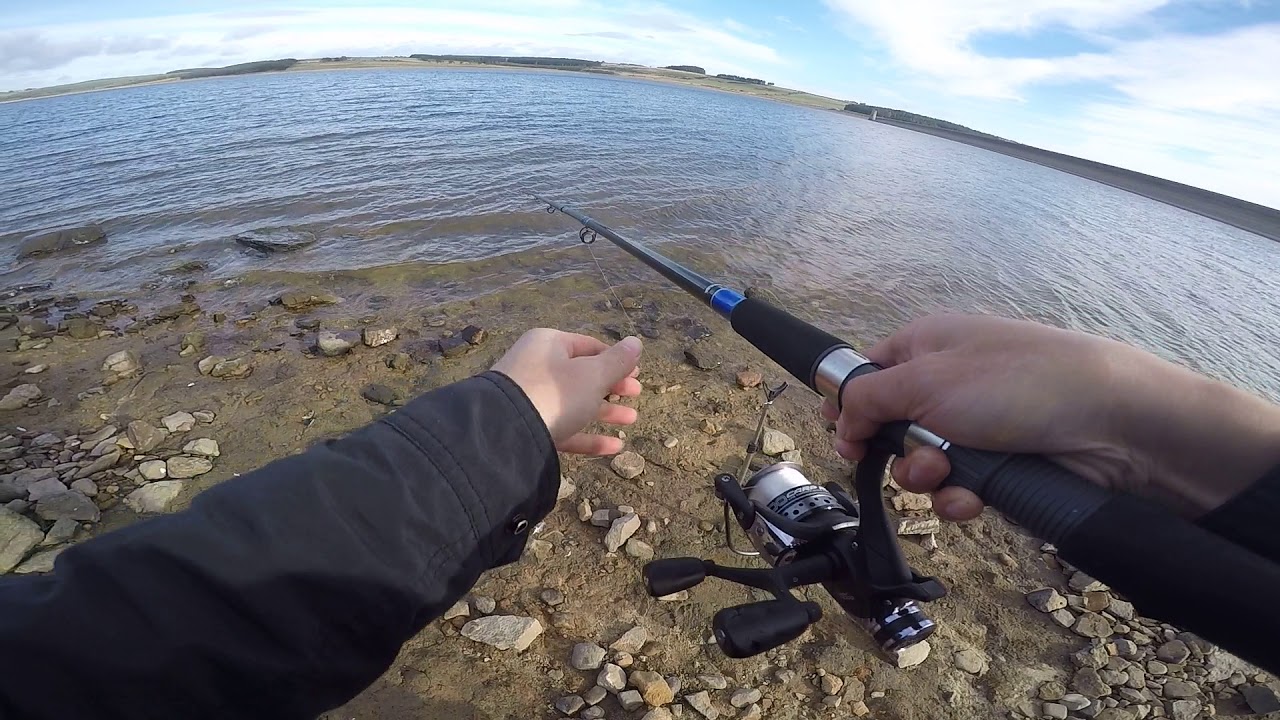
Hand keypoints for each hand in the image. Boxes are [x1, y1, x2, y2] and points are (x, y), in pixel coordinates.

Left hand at [493, 329, 642, 455]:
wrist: (504, 432)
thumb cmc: (554, 392)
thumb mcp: (592, 375)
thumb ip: (617, 361)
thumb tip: (635, 342)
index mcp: (549, 345)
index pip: (589, 346)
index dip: (615, 359)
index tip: (636, 373)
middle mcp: (537, 368)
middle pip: (582, 375)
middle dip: (612, 385)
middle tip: (636, 394)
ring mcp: (531, 400)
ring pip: (575, 403)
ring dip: (605, 411)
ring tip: (631, 419)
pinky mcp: (529, 429)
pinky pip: (565, 429)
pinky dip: (589, 437)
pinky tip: (614, 447)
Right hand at [821, 314, 1279, 519]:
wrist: (1108, 420)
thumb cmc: (1013, 384)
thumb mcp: (923, 381)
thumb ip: (866, 400)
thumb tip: (838, 421)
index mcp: (925, 345)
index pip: (868, 374)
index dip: (850, 408)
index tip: (843, 438)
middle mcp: (948, 383)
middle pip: (891, 428)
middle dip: (897, 454)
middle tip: (920, 459)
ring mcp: (976, 424)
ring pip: (924, 466)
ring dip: (930, 480)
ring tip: (953, 477)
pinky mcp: (1001, 462)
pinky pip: (959, 488)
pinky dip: (962, 497)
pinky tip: (977, 498)